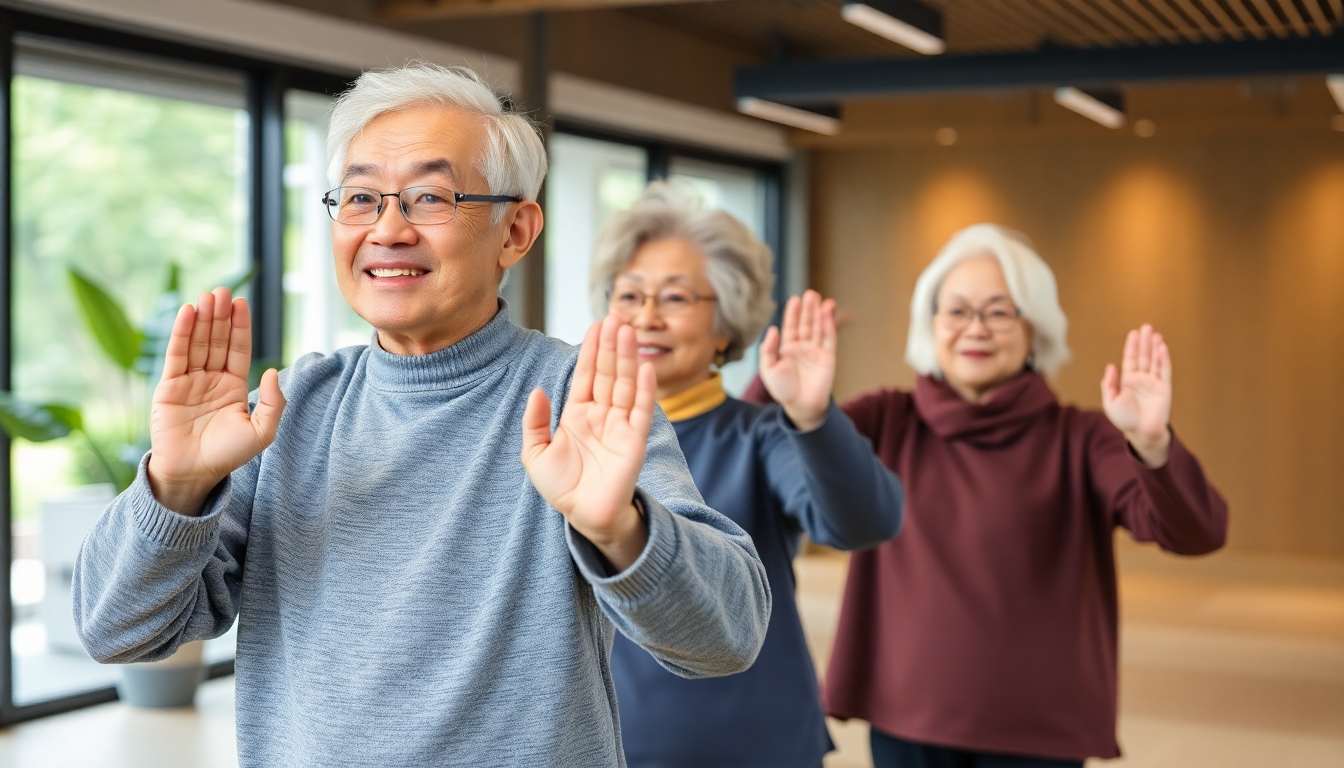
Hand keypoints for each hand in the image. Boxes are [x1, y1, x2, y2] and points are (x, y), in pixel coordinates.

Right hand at [147, 288, 285, 514]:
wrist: (193, 474)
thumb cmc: (228, 455)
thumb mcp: (262, 431)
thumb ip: (273, 403)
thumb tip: (272, 372)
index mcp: (234, 386)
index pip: (238, 349)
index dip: (240, 326)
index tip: (242, 302)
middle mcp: (211, 379)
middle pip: (217, 340)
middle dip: (221, 316)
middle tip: (224, 290)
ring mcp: (189, 381)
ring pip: (197, 343)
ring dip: (203, 319)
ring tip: (208, 296)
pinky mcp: (168, 387)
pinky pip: (176, 355)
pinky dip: (181, 334)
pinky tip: (187, 313)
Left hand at [521, 315, 655, 571]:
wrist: (584, 515)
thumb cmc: (561, 487)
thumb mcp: (535, 454)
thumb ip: (535, 422)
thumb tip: (537, 391)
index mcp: (577, 415)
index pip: (586, 375)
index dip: (591, 351)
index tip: (595, 326)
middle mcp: (601, 415)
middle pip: (607, 373)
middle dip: (611, 345)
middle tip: (615, 317)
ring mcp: (620, 425)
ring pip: (624, 384)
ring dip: (627, 358)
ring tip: (628, 331)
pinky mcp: (635, 440)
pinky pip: (641, 410)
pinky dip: (644, 389)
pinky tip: (645, 367)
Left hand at [759, 290, 835, 431]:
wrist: (801, 406)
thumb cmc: (782, 390)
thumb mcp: (768, 369)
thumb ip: (768, 349)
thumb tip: (772, 329)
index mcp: (787, 348)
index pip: (791, 326)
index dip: (793, 313)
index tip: (795, 299)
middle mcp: (802, 347)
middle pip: (806, 323)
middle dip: (808, 309)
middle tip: (810, 294)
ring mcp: (816, 351)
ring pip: (818, 328)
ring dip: (819, 314)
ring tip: (820, 300)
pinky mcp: (828, 357)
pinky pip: (829, 339)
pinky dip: (829, 326)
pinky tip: (828, 313)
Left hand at [1101, 324, 1171, 467]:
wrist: (1140, 432)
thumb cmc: (1124, 420)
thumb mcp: (1110, 402)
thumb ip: (1109, 384)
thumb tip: (1111, 366)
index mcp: (1127, 381)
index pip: (1130, 359)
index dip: (1132, 346)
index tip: (1133, 333)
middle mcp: (1141, 379)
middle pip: (1143, 356)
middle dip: (1144, 342)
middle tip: (1146, 327)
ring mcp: (1153, 383)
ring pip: (1154, 361)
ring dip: (1155, 347)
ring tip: (1155, 334)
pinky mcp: (1164, 388)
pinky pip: (1164, 370)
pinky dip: (1163, 358)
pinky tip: (1162, 347)